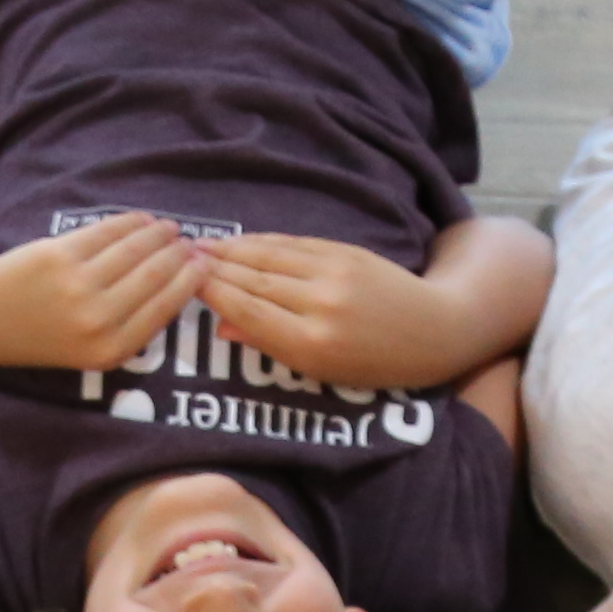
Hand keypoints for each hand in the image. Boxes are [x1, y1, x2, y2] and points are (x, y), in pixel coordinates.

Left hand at [0, 210, 207, 372]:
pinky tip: (142, 219)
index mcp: (110, 351)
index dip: (189, 282)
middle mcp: (97, 321)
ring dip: (159, 234)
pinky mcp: (60, 256)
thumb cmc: (39, 334)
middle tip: (190, 243)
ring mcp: (78, 287)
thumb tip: (176, 288)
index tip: (202, 266)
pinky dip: (130, 222)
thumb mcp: (89, 349)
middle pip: (155, 276)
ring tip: (169, 228)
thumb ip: (130, 326)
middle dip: (179, 255)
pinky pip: (108, 233)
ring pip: (135, 251)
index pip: (165, 308)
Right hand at [190, 231, 467, 392]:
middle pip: (253, 281)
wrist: (434, 329)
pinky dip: (263, 243)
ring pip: (269, 258)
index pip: (247, 312)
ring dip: (231, 250)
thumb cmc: (375, 363)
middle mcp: (318, 306)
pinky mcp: (344, 252)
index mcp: (310, 344)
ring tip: (200, 246)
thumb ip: (271, 345)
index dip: (213, 294)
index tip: (184, 283)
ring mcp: (332, 274)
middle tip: (178, 258)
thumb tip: (222, 325)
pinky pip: (293, 245)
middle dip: (214, 268)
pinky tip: (241, 242)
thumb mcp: (323, 370)